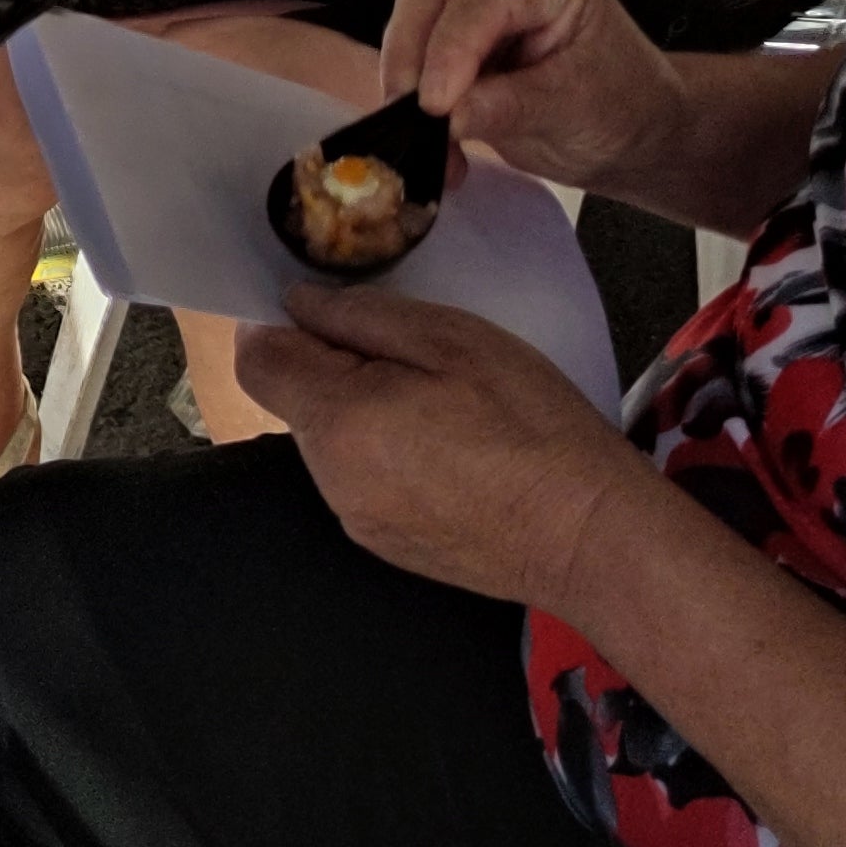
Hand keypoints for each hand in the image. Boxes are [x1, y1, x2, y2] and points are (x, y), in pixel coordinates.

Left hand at [237, 280, 638, 610]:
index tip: (328, 308)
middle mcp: (332, 479)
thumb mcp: (453, 340)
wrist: (588, 536)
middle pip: (295, 400)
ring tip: (441, 403)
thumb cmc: (531, 426)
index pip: (257, 361)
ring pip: (331, 440)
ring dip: (362, 410)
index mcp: (339, 421)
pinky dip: (386, 453)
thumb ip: (362, 316)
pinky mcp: (386, 544)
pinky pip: (361, 479)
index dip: (279, 323)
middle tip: (412, 354)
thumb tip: (299, 302)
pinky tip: (450, 449)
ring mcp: (357, 519)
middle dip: (332, 365)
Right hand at [377, 0, 691, 198]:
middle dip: (413, 60)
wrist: (627, 126)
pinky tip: (432, 143)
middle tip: (407, 122)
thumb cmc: (619, 106)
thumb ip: (512, 106)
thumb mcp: (574, 110)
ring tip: (426, 144)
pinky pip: (413, 51)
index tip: (434, 105)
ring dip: (406, 83)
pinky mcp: (452, 24)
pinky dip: (412, 96)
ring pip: (411, 20)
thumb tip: (446, 115)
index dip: (451, 47)